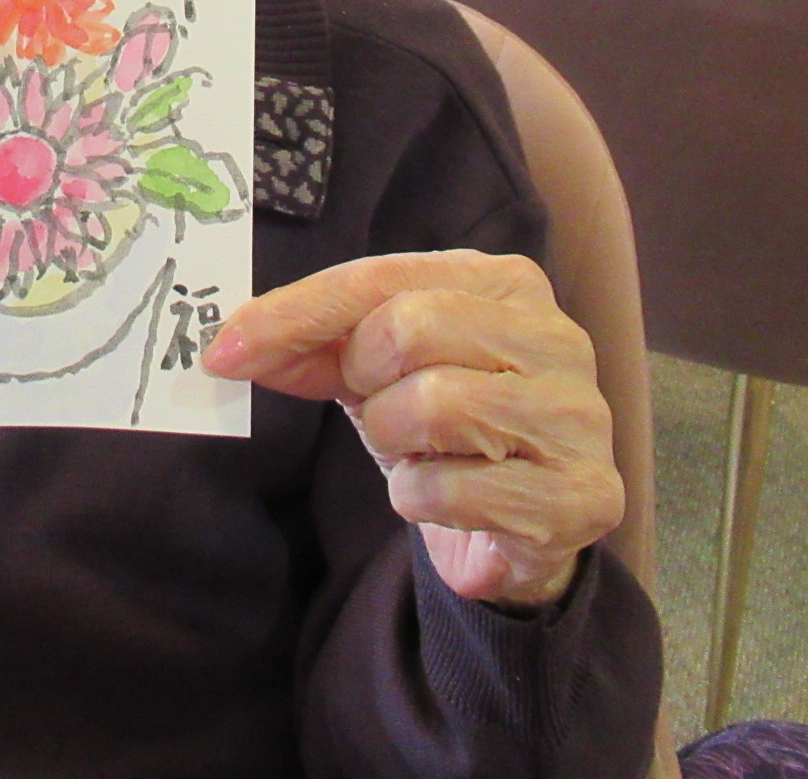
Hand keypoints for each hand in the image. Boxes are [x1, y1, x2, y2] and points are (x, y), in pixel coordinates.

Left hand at [202, 250, 622, 608]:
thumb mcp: (374, 372)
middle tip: (378, 407)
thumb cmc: (446, 430)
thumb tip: (229, 345)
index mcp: (504, 283)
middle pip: (407, 329)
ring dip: (395, 442)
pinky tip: (444, 498)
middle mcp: (556, 336)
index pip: (379, 278)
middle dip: (366, 381)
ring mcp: (577, 416)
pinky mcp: (583, 496)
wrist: (517, 530)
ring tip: (417, 452)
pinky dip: (422, 499)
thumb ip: (309, 346)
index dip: (293, 314)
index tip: (223, 352)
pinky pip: (455, 488)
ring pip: (435, 403)